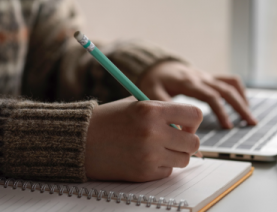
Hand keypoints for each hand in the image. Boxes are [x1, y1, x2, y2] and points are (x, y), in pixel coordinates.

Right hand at [85, 96, 202, 181]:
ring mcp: (149, 155)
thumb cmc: (109, 120)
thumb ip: (164, 111)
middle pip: (194, 142)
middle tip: (174, 139)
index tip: (183, 124)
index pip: (195, 115)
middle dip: (187, 141)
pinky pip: (168, 171)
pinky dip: (161, 166)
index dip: (192, 121)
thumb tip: (190, 127)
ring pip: (184, 159)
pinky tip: (145, 157)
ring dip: (175, 155)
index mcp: (152, 110)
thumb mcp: (136, 104)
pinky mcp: (144, 172)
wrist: (81, 141)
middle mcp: (153, 133)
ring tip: (158, 148)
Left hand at [139, 61, 256, 128]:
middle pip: (226, 90)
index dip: (221, 111)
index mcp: (189, 82)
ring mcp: (207, 77)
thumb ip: (166, 113)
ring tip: (251, 119)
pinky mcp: (209, 78)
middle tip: (250, 124)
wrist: (155, 66)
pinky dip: (239, 91)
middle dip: (240, 107)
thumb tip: (179, 136)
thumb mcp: (153, 95)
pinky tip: (244, 105)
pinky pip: (229, 81)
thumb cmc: (153, 82)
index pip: (210, 96)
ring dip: (243, 101)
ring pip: (231, 85)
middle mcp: (201, 78)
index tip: (227, 127)